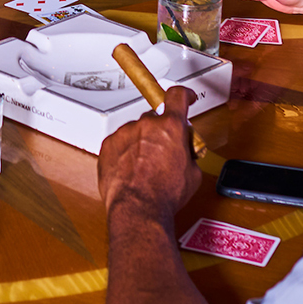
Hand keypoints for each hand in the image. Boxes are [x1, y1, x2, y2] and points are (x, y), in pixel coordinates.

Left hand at [98, 86, 200, 216]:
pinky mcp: (109, 145)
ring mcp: (125, 133)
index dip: (183, 95)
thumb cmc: (164, 194)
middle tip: (164, 154)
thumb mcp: (193, 174)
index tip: (185, 97)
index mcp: (170, 128)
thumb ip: (189, 154)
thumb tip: (186, 154)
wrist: (138, 208)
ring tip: (145, 169)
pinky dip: (125, 153)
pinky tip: (132, 171)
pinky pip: (120, 143)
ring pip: (136, 132)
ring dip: (141, 144)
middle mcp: (146, 125)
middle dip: (161, 133)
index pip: (177, 97)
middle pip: (155, 119)